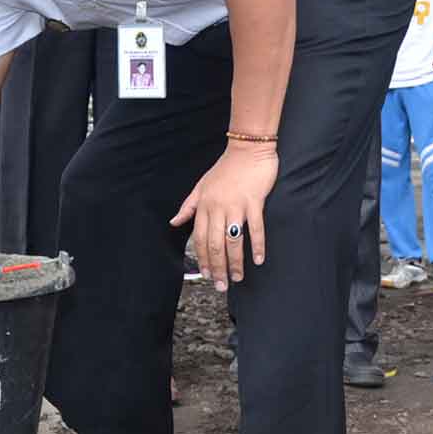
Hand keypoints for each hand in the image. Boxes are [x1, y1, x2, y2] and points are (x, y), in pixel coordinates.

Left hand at [169, 142, 277, 287]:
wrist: (248, 148)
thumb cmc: (225, 168)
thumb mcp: (201, 186)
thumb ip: (188, 206)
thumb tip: (174, 222)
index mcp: (203, 206)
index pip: (199, 239)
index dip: (202, 259)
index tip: (206, 274)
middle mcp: (217, 208)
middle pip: (214, 244)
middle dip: (217, 267)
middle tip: (221, 285)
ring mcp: (236, 205)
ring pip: (232, 240)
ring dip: (234, 262)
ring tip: (237, 278)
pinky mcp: (255, 201)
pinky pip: (255, 228)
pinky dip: (257, 245)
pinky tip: (258, 259)